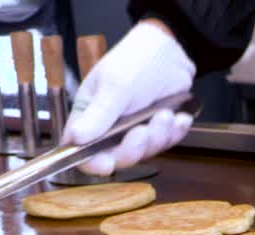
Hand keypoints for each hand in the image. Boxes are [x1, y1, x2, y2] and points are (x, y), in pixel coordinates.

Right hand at [63, 20, 195, 174]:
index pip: (80, 152)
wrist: (168, 50)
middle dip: (133, 148)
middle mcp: (107, 131)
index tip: (107, 163)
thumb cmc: (134, 60)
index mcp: (87, 118)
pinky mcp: (156, 133)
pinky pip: (165, 144)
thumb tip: (75, 139)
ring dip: (158, 136)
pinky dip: (173, 132)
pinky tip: (178, 117)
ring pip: (144, 153)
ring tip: (165, 114)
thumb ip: (98, 115)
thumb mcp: (114, 86)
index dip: (92, 163)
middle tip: (144, 130)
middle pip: (115, 159)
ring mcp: (132, 133)